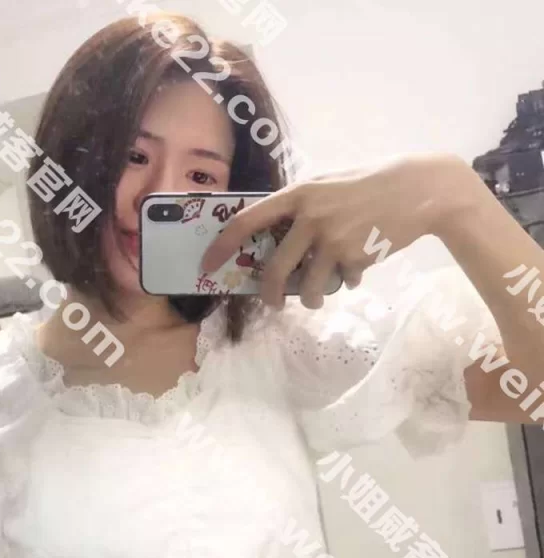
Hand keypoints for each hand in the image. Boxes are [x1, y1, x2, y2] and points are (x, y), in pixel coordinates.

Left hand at [200, 153, 474, 308]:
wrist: (421, 190)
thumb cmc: (371, 184)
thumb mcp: (328, 184)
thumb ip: (301, 206)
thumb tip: (271, 234)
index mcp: (298, 194)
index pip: (247, 221)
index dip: (223, 245)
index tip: (207, 264)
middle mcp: (310, 217)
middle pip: (275, 270)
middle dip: (271, 294)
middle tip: (274, 302)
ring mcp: (332, 239)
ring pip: (309, 287)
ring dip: (314, 297)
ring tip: (321, 294)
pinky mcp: (355, 257)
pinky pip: (342, 281)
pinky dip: (348, 281)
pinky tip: (359, 267)